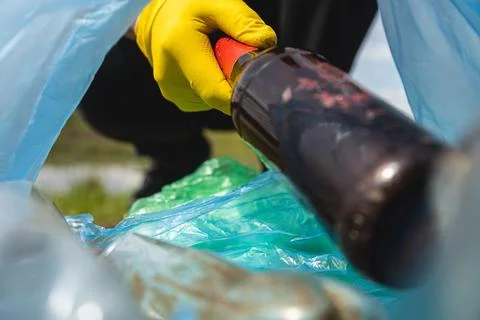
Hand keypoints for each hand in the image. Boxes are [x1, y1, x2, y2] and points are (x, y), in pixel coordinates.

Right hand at [135, 0, 276, 113]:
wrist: (158, 16)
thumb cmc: (187, 5)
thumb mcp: (216, 1)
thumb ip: (242, 21)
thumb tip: (265, 43)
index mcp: (179, 51)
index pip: (217, 92)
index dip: (241, 91)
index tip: (256, 78)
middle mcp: (171, 79)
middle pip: (220, 95)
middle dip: (234, 78)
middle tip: (233, 53)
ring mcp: (173, 92)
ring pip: (216, 98)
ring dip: (224, 80)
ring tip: (216, 55)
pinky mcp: (179, 98)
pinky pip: (208, 98)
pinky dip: (215, 82)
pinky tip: (209, 64)